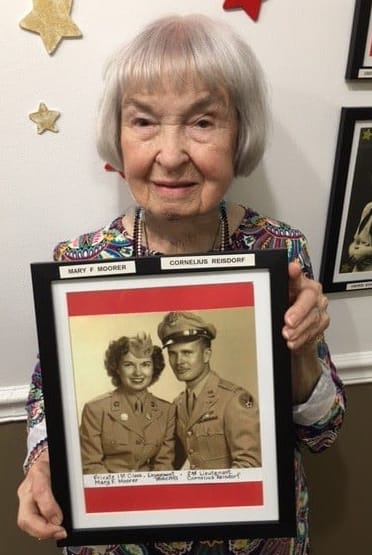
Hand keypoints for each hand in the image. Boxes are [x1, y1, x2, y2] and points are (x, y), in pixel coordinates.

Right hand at [17, 449, 66, 540]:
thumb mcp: (64, 462)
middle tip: (59, 531)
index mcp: (39, 471)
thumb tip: (80, 499)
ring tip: (58, 532)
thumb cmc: (54, 460)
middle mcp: (28, 487)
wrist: (44, 457)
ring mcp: (25, 497)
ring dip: (42, 532)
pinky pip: (30, 523)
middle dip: (42, 529)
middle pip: (26, 516)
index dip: (49, 508)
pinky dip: (41, 530)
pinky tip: (52, 530)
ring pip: (26, 522)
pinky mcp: (25, 505)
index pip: (40, 491)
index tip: (60, 518)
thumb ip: (71, 476)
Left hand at [283, 262, 329, 403]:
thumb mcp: (277, 300)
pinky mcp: (322, 322)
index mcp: (299, 282)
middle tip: (289, 321)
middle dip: (299, 311)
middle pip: (310, 298)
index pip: (297, 274)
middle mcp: (312, 292)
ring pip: (313, 317)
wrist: (296, 329)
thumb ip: (272, 292)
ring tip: (288, 335)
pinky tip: (293, 342)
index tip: (292, 270)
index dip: (295, 272)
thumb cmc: (285, 309)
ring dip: (299, 329)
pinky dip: (302, 338)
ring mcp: (319, 307)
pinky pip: (314, 331)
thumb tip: (262, 286)